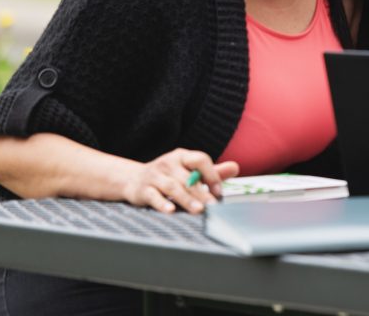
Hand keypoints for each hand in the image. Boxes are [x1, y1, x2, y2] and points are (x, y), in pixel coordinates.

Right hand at [124, 148, 238, 213]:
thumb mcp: (189, 170)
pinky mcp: (143, 190)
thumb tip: (236, 167)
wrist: (132, 179)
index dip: (211, 174)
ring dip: (187, 199)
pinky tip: (171, 210)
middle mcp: (168, 163)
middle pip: (188, 177)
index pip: (200, 159)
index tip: (219, 191)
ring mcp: (155, 176)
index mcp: (182, 157)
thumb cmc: (168, 176)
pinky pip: (153, 196)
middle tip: (213, 206)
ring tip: (199, 210)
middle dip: (202, 192)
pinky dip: (162, 203)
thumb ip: (212, 172)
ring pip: (173, 187)